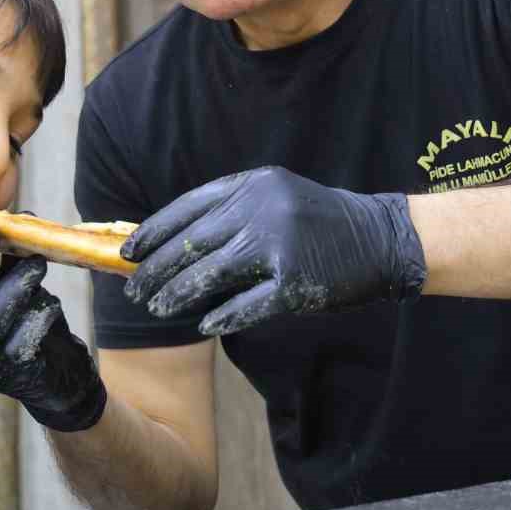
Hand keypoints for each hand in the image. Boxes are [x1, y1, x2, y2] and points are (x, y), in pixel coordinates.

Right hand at [0, 215, 106, 431]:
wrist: (59, 378)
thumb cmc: (29, 326)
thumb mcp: (13, 290)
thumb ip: (9, 261)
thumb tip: (21, 218)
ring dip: (14, 286)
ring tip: (37, 264)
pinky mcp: (14, 375)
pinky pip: (25, 337)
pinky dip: (39, 314)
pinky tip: (51, 305)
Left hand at [120, 167, 426, 335]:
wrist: (382, 238)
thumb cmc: (320, 222)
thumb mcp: (276, 198)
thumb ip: (232, 211)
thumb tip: (172, 241)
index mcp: (252, 185)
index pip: (187, 207)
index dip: (153, 231)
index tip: (128, 251)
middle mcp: (262, 209)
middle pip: (192, 242)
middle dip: (156, 269)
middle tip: (134, 289)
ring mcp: (280, 246)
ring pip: (210, 274)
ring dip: (178, 293)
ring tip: (158, 308)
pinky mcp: (296, 282)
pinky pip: (247, 304)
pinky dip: (222, 315)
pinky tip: (204, 324)